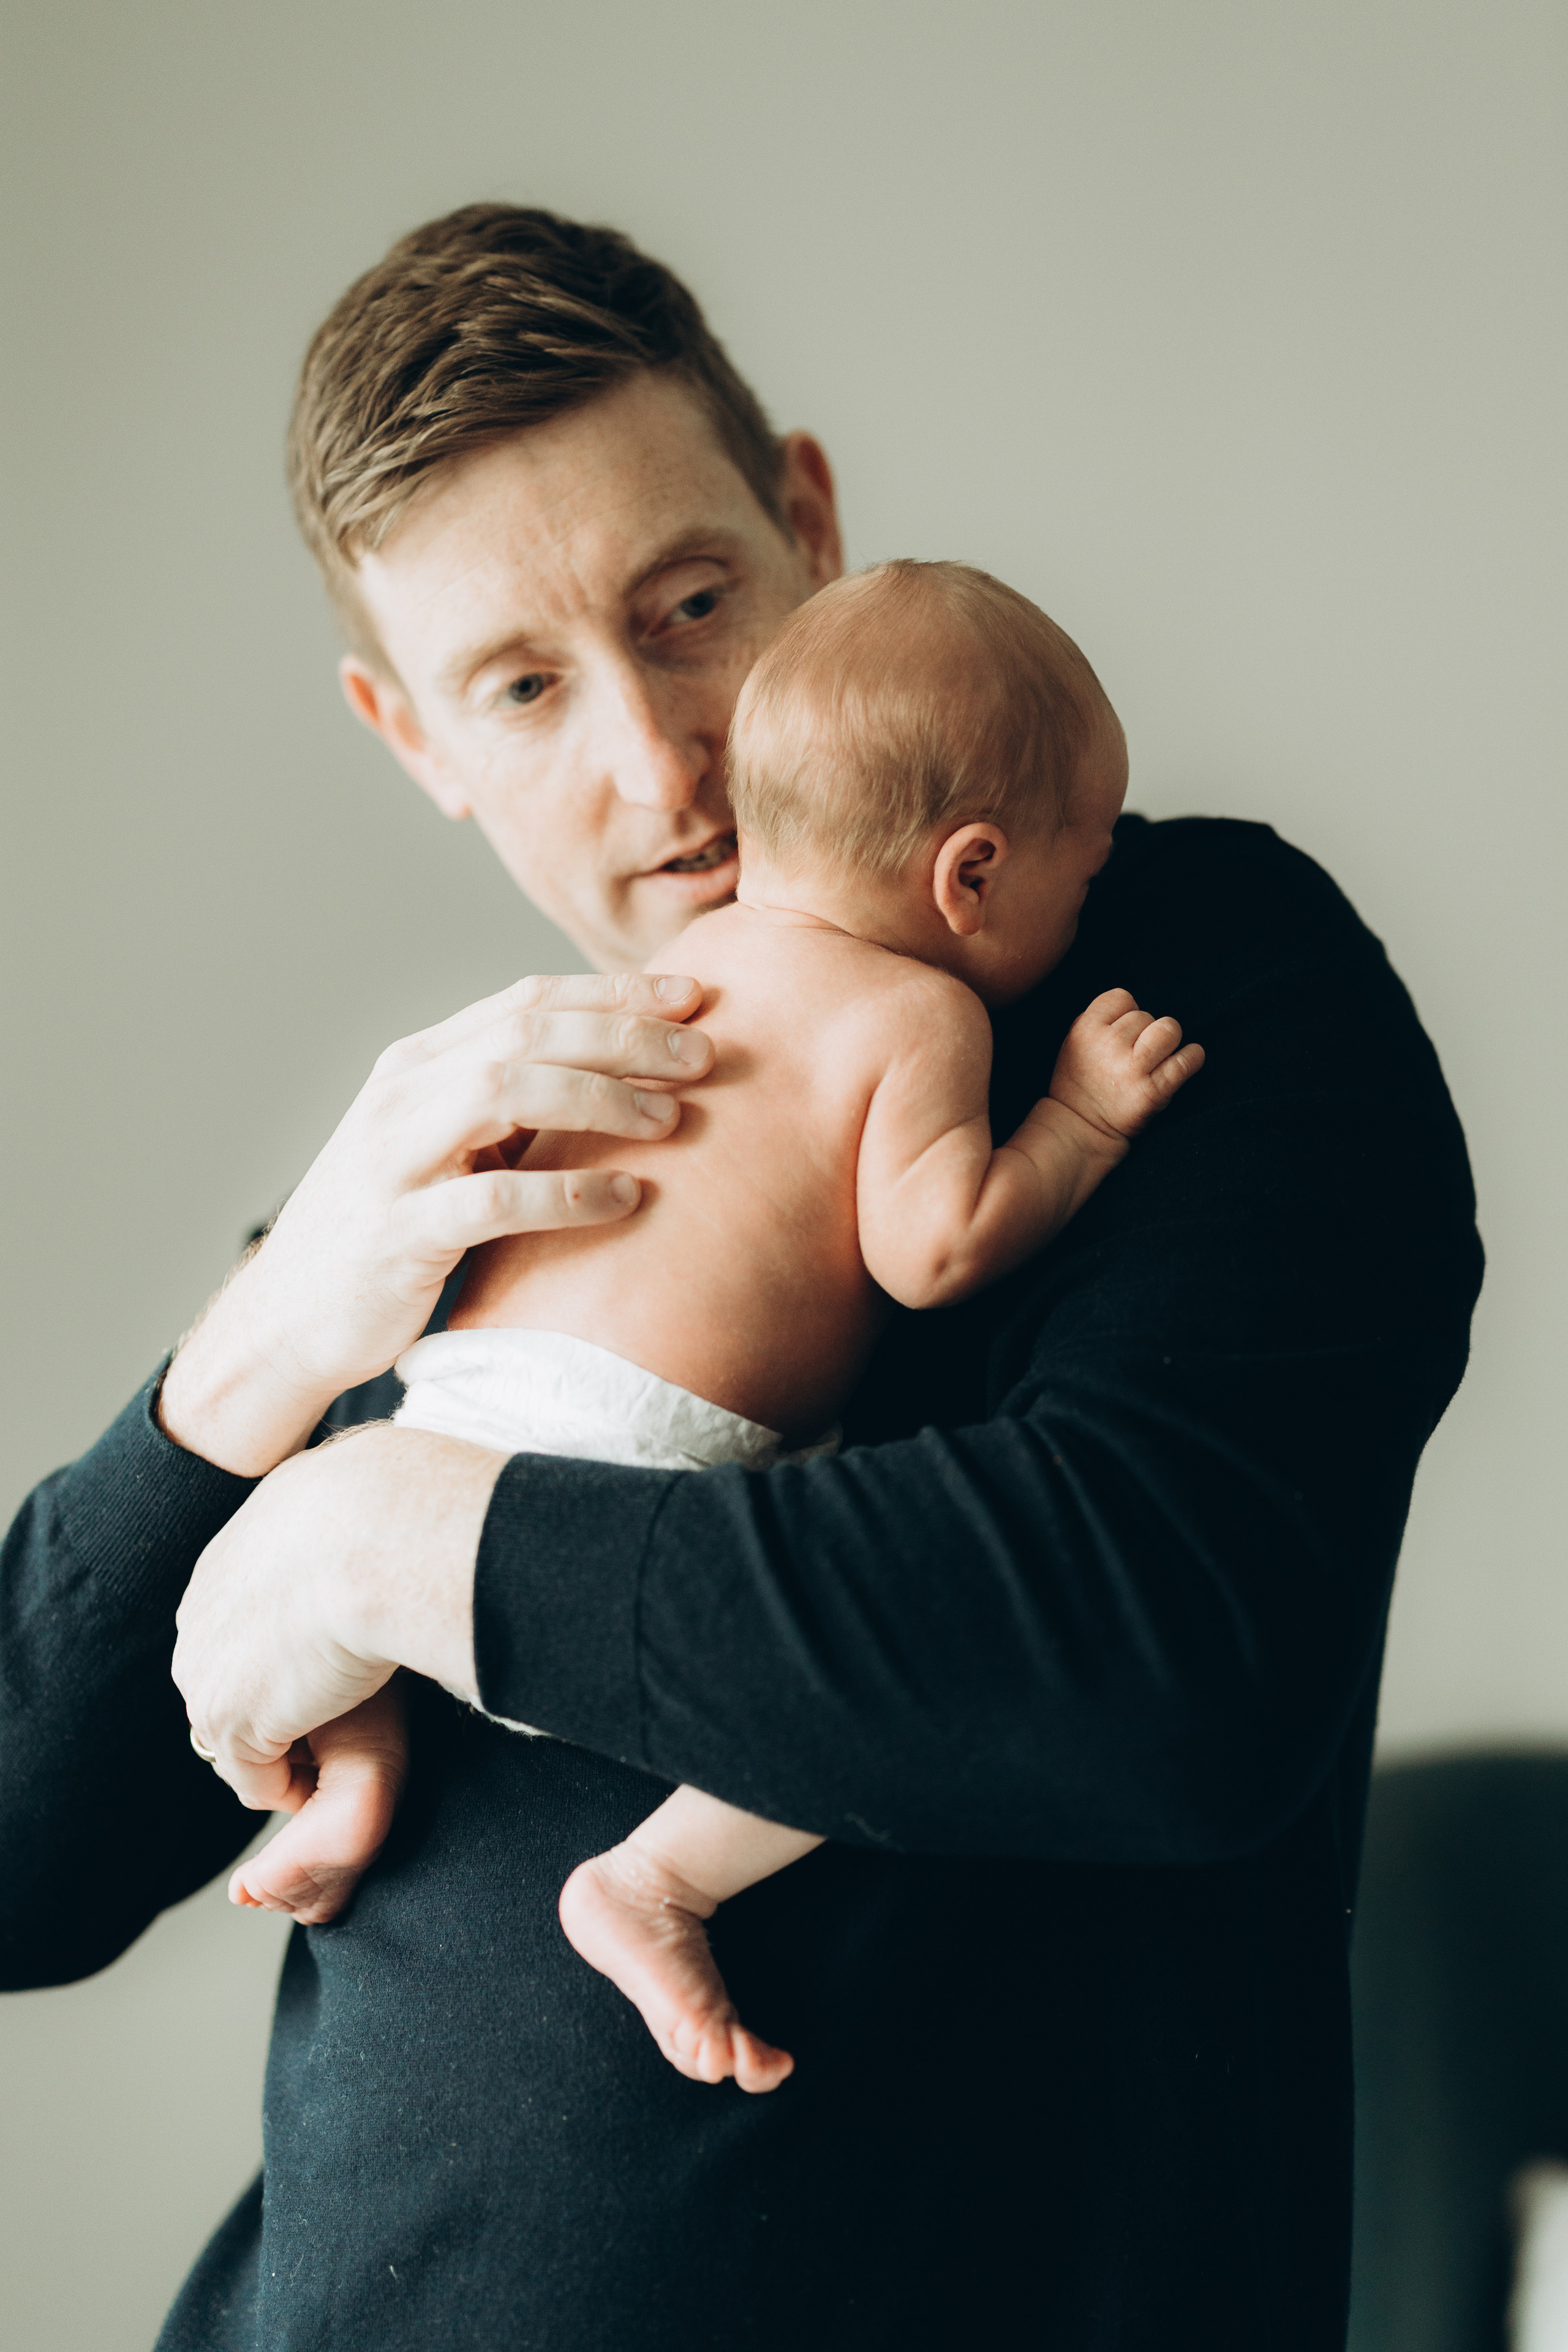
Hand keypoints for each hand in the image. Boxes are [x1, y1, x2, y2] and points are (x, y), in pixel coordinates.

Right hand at [161, 972, 712, 1473]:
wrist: (288, 1321)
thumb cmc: (390, 1232)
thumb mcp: (444, 1150)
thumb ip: (507, 1107)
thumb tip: (620, 1075)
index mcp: (416, 1065)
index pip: (525, 1000)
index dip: (612, 992)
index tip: (693, 995)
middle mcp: (399, 1097)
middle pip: (524, 1033)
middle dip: (622, 1035)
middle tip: (704, 1054)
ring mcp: (391, 1161)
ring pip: (503, 1092)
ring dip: (600, 1098)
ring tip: (673, 1118)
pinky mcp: (397, 1233)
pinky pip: (493, 1200)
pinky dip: (567, 1193)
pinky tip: (626, 1197)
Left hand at [173, 1423, 504, 1809]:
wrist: (378, 1531)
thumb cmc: (393, 1499)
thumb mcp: (357, 1486)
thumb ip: (348, 1507)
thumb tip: (395, 1477)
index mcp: (235, 1552)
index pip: (242, 1618)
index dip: (285, 1649)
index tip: (335, 1660)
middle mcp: (203, 1609)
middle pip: (227, 1678)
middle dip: (276, 1701)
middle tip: (346, 1707)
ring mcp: (206, 1669)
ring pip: (237, 1735)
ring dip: (287, 1745)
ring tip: (351, 1734)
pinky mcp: (228, 1723)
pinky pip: (258, 1781)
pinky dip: (296, 1784)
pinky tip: (341, 1758)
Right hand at [1048, 988, 1204, 1143]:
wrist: (1080, 1130)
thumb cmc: (1082, 1084)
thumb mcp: (1076, 1043)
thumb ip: (1102, 1021)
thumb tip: (1138, 1011)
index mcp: (1085, 1029)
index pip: (1123, 998)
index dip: (1127, 1014)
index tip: (1124, 1035)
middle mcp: (1109, 1044)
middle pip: (1147, 1016)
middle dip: (1146, 1033)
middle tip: (1137, 1057)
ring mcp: (1131, 1068)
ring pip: (1169, 1030)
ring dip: (1169, 1041)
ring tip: (1160, 1057)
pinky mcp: (1152, 1091)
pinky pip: (1186, 1060)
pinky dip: (1192, 1059)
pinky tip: (1187, 1062)